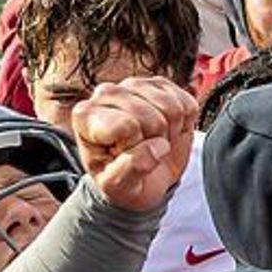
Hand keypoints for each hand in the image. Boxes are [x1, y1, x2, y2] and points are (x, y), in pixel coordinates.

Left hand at [68, 75, 200, 211]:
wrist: (141, 176)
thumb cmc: (122, 179)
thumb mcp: (117, 187)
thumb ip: (130, 169)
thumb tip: (158, 147)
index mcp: (85, 115)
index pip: (126, 125)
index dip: (134, 147)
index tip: (123, 156)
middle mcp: (106, 93)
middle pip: (152, 118)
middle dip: (154, 141)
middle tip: (142, 150)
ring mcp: (134, 85)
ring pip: (171, 108)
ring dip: (170, 132)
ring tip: (154, 141)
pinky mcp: (160, 85)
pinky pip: (186, 104)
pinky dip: (183, 124)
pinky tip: (167, 130)